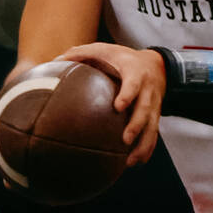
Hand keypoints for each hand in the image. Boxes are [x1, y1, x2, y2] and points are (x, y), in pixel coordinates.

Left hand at [57, 43, 166, 164]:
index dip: (128, 95)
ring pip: (152, 127)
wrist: (157, 65)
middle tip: (125, 139)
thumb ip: (82, 53)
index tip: (119, 106)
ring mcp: (154, 105)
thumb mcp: (106, 49)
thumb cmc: (124, 58)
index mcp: (135, 73)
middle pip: (145, 109)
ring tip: (131, 161)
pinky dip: (148, 148)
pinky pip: (154, 134)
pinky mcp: (155, 116)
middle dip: (137, 125)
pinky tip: (137, 162)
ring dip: (143, 144)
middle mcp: (148, 90)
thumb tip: (54, 60)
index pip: (134, 84)